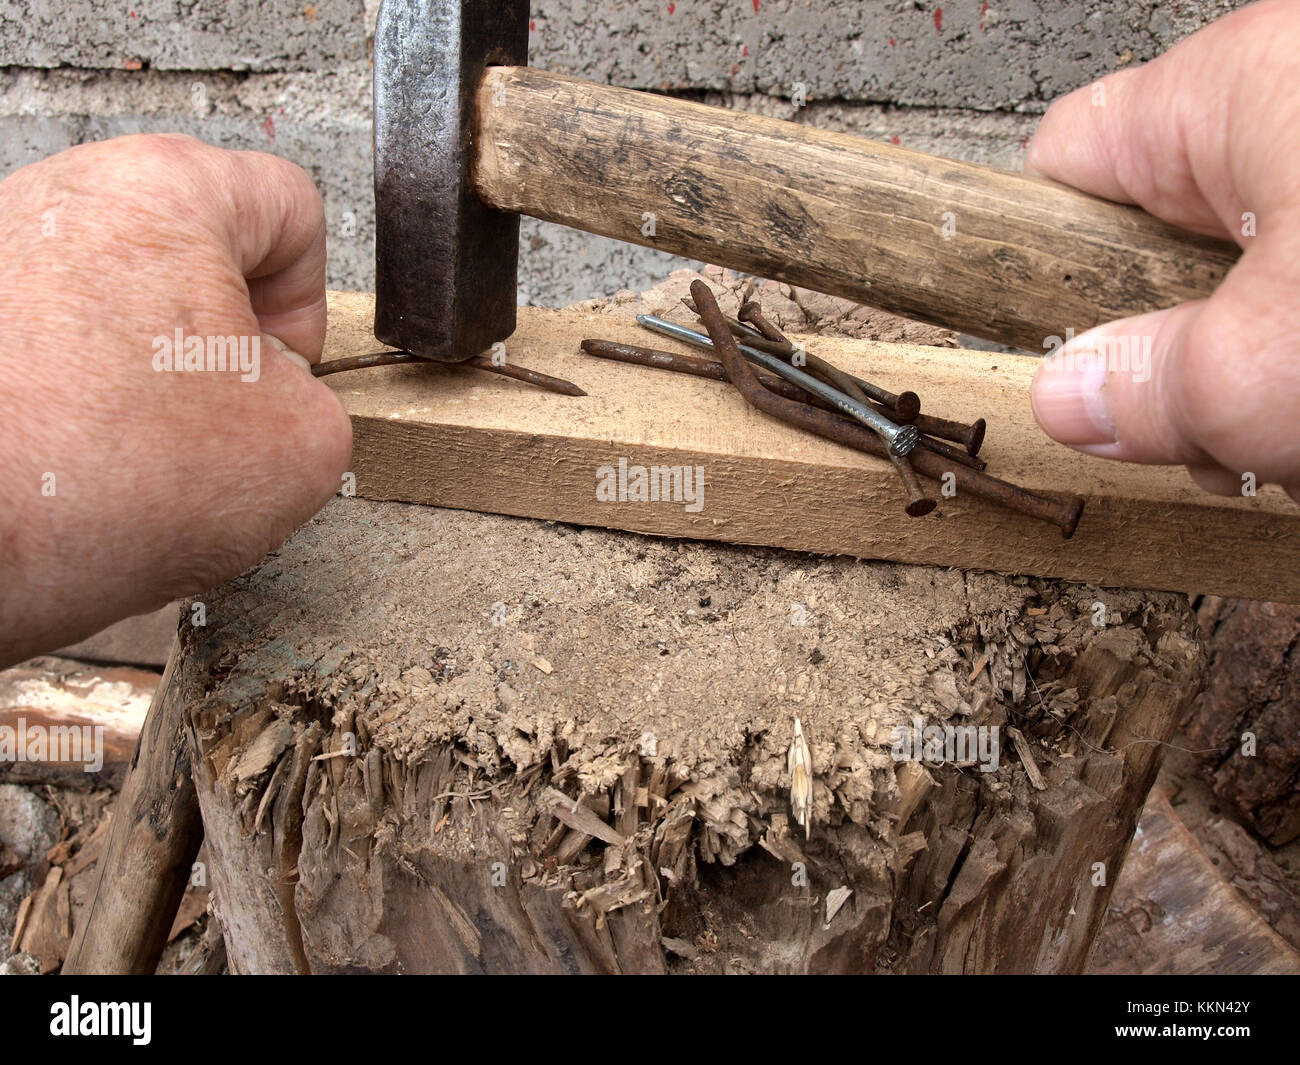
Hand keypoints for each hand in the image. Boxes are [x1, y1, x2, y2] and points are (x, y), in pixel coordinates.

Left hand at [0, 134, 351, 666]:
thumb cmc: (93, 479)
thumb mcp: (303, 448)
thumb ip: (321, 401)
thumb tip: (276, 408)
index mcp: (164, 191)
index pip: (290, 208)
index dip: (308, 303)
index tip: (283, 372)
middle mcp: (67, 197)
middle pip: (197, 257)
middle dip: (220, 347)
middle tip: (216, 422)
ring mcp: (0, 254)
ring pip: (125, 308)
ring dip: (150, 380)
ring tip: (136, 454)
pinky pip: (57, 348)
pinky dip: (81, 403)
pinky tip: (79, 462)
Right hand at [1025, 0, 1299, 501]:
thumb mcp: (1275, 363)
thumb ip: (1151, 387)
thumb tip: (1068, 397)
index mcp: (1244, 84)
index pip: (1064, 161)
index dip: (1036, 260)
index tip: (1034, 339)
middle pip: (1160, 243)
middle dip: (1173, 357)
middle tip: (1208, 428)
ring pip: (1255, 283)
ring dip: (1260, 381)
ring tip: (1293, 438)